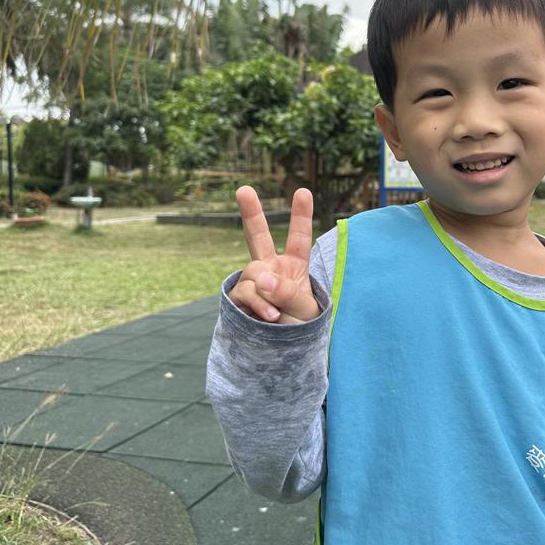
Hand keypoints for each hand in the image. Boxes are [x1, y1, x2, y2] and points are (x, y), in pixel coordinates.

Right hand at [230, 186, 319, 324]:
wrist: (283, 355)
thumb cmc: (300, 328)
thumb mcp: (305, 309)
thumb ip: (287, 291)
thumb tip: (261, 278)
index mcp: (294, 267)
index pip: (298, 238)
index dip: (301, 215)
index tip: (303, 191)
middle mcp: (271, 269)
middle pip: (258, 236)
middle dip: (251, 213)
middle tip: (243, 189)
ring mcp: (254, 283)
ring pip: (253, 274)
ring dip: (265, 294)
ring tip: (276, 314)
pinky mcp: (239, 298)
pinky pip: (245, 292)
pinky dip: (257, 304)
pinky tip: (268, 317)